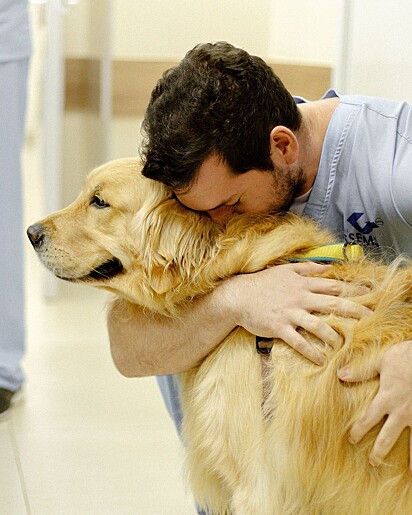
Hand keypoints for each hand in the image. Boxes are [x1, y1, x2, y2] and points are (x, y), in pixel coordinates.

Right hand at [223, 262, 371, 364]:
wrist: (238, 295)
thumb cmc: (263, 283)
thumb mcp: (286, 269)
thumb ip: (307, 268)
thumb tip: (328, 267)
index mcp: (303, 283)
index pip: (333, 286)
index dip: (352, 291)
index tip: (369, 296)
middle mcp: (300, 297)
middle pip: (333, 304)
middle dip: (354, 311)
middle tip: (371, 319)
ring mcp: (290, 313)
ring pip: (318, 325)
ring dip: (334, 336)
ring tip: (344, 345)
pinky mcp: (279, 327)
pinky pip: (299, 341)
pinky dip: (311, 351)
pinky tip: (321, 360)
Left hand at [338, 340, 411, 471]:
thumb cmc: (405, 356)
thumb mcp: (381, 361)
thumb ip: (361, 371)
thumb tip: (339, 375)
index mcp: (386, 398)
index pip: (368, 419)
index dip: (358, 430)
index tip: (352, 440)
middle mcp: (401, 412)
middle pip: (387, 437)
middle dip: (379, 451)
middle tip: (373, 462)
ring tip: (410, 474)